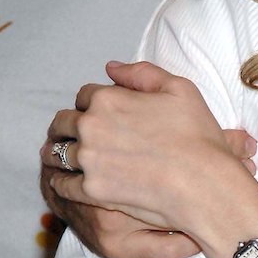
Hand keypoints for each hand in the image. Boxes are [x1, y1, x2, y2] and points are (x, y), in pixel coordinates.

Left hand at [42, 61, 257, 233]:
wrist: (203, 182)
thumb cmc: (197, 136)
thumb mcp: (180, 89)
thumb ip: (142, 73)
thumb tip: (111, 67)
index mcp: (108, 99)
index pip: (84, 94)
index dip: (93, 101)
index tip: (100, 112)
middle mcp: (91, 127)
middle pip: (62, 123)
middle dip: (67, 126)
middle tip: (74, 134)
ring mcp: (89, 160)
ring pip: (55, 153)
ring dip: (57, 152)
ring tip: (64, 157)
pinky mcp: (90, 190)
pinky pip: (61, 184)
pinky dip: (61, 181)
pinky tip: (67, 181)